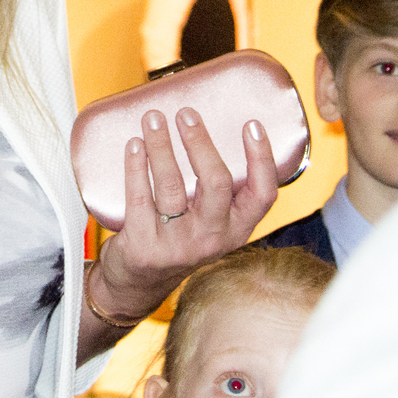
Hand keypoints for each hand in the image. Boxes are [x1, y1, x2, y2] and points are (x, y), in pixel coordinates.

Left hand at [87, 107, 277, 320]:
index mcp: (236, 229)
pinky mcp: (144, 246)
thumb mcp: (210, 223)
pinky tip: (134, 144)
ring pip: (172, 185)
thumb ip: (216, 190)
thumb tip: (206, 127)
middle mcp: (212, 239)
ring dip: (162, 145)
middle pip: (216, 183)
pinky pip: (140, 198)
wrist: (138, 283)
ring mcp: (178, 245)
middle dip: (200, 142)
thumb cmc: (177, 239)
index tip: (251, 124)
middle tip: (186, 114)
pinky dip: (136, 166)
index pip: (262, 195)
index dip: (261, 158)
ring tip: (153, 119)